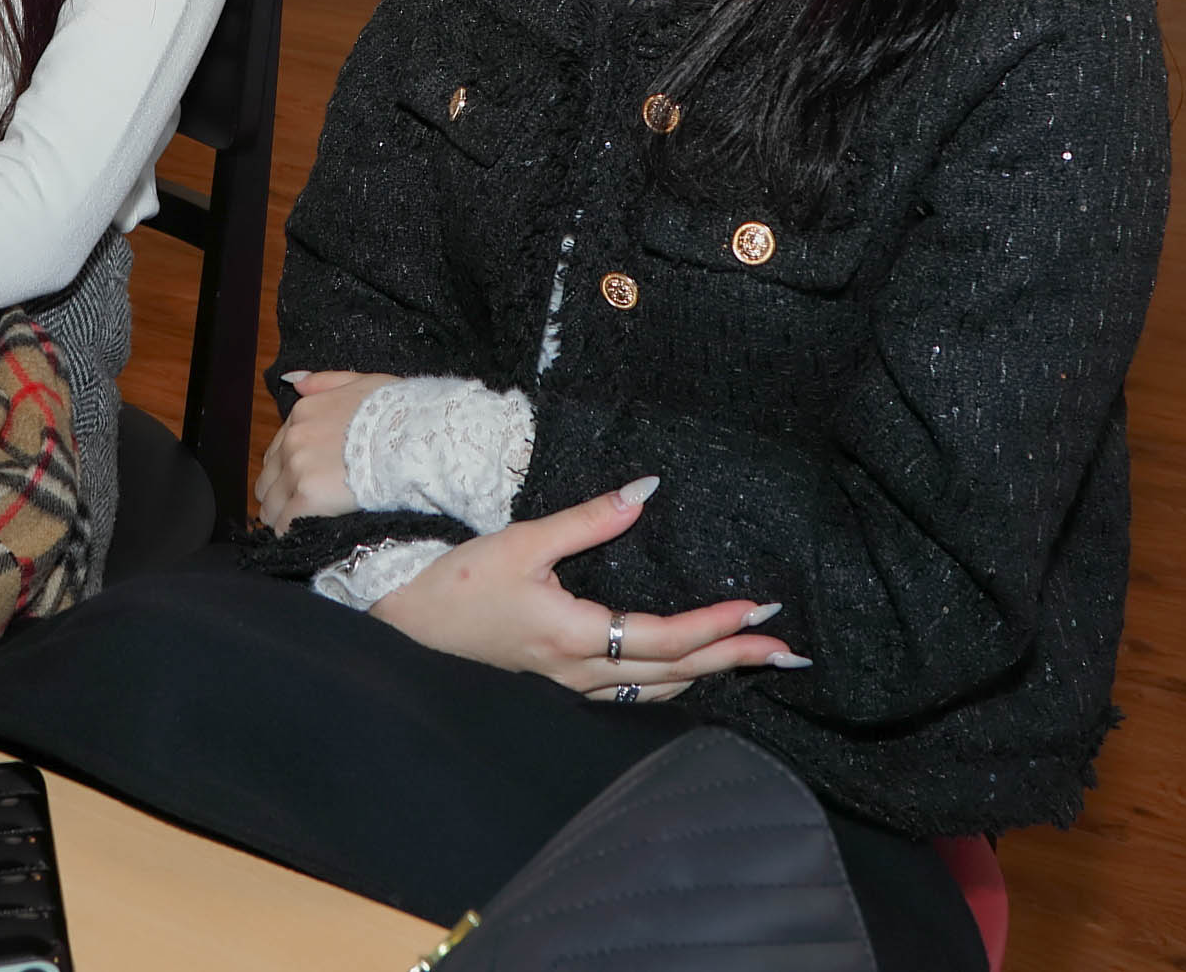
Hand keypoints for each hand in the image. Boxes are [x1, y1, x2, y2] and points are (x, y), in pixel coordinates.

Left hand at [254, 370, 398, 528]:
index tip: (299, 484)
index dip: (286, 472)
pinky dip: (290, 532)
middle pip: (267, 479)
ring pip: (270, 504)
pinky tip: (302, 536)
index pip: (276, 451)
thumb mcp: (363, 383)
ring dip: (281, 515)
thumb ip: (325, 382)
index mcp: (302, 413)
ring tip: (299, 526)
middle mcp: (294, 440)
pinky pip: (284, 523)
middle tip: (297, 509)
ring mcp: (298, 468)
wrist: (414, 438)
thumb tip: (298, 382)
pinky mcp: (308, 497)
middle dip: (279, 495)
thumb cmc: (398, 411)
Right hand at [369, 477, 804, 701]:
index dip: (716, 626)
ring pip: (656, 690)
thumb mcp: (519, 542)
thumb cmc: (453, 584)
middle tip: (785, 649)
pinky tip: (684, 673)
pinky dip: (670, 682)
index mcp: (577, 636)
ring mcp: (569, 687)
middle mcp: (581, 673)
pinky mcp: (558, 685)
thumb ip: (586, 519)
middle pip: (676, 673)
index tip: (759, 609)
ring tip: (747, 659)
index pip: (667, 637)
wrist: (400, 627)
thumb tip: (644, 491)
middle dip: (733, 659)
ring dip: (708, 674)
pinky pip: (630, 694)